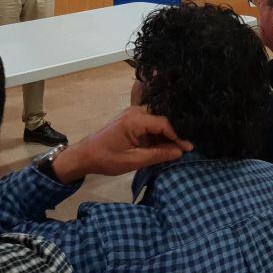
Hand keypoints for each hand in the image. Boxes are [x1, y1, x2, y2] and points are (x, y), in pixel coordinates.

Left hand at [51, 106, 192, 184]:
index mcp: (135, 120)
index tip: (188, 148)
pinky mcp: (130, 119)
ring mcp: (132, 114)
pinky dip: (157, 133)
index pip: (164, 123)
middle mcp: (135, 112)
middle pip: (162, 119)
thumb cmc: (106, 159)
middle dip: (174, 133)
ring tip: (178, 147)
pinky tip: (165, 143)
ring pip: (157, 120)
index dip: (177, 136)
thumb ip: (158, 155)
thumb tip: (180, 152)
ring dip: (166, 134)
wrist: (84, 156)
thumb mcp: (133, 160)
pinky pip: (149, 122)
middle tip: (186, 147)